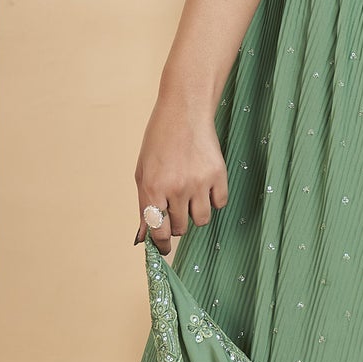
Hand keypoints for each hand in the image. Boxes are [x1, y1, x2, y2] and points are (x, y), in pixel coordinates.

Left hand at [134, 81, 228, 258]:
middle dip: (176, 222)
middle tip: (176, 205)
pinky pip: (219, 204)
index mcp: (151, 188)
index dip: (161, 244)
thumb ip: (144, 205)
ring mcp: (198, 183)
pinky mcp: (218, 176)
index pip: (157, 230)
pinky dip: (213, 199)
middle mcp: (175, 188)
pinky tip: (206, 185)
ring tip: (191, 195)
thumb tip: (144, 236)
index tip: (164, 249)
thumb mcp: (143, 173)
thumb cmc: (160, 141)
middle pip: (179, 227)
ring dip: (195, 213)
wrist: (184, 112)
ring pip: (201, 220)